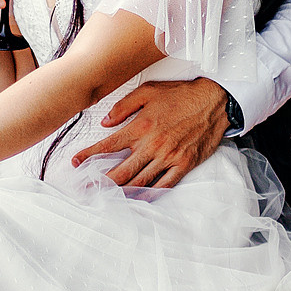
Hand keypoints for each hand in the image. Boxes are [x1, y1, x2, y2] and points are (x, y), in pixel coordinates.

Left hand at [70, 78, 228, 188]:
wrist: (215, 100)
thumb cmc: (182, 94)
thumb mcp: (148, 91)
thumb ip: (124, 107)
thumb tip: (105, 123)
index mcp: (141, 126)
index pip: (108, 145)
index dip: (88, 155)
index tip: (76, 162)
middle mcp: (152, 144)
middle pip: (120, 171)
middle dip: (100, 183)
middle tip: (85, 190)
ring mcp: (169, 157)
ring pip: (140, 181)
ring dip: (121, 192)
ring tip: (107, 198)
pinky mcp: (184, 164)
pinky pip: (164, 184)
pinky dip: (150, 194)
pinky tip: (138, 198)